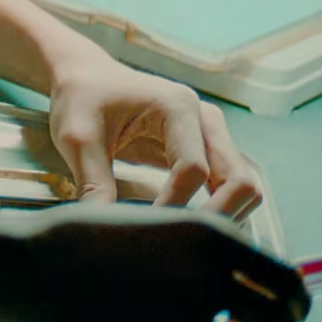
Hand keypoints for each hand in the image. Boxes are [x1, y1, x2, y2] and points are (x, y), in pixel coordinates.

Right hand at [12, 205, 307, 321]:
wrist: (30, 269)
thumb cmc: (89, 238)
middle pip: (281, 321)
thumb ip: (211, 251)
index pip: (287, 278)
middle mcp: (211, 279)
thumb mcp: (160, 223)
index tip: (288, 306)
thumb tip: (257, 282)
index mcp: (213, 236)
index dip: (295, 298)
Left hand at [46, 56, 264, 219]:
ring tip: (182, 237)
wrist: (86, 77)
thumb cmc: (82, 100)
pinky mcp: (207, 149)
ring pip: (244, 185)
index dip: (173, 206)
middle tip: (179, 244)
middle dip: (216, 217)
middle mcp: (205, 119)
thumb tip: (102, 230)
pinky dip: (217, 208)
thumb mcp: (77, 139)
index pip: (194, 170)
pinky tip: (186, 225)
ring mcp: (211, 134)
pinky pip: (228, 185)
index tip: (145, 230)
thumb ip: (92, 183)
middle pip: (239, 179)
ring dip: (222, 215)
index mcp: (177, 107)